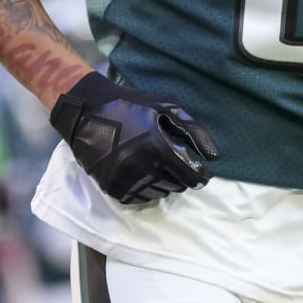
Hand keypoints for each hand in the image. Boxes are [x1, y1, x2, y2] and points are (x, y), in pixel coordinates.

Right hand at [50, 72, 219, 203]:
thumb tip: (214, 157)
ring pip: (158, 194)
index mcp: (157, 147)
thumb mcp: (166, 107)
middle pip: (175, 186)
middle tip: (174, 162)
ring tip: (157, 165)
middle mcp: (141, 167)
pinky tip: (143, 172)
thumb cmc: (131, 105)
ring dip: (164, 183)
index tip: (202, 173)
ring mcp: (125, 180)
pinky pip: (139, 198)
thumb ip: (194, 131)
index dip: (199, 176)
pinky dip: (146, 189)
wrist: (88, 110)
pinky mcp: (112, 188)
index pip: (189, 176)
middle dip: (180, 176)